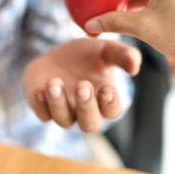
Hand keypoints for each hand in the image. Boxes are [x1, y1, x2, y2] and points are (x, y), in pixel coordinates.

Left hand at [22, 38, 140, 131]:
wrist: (55, 55)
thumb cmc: (86, 56)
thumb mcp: (105, 50)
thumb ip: (122, 55)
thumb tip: (135, 67)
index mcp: (104, 101)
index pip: (111, 111)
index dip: (109, 103)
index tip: (106, 89)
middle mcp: (85, 112)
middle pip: (89, 124)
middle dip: (86, 106)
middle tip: (82, 86)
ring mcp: (63, 112)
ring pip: (63, 120)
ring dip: (58, 102)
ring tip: (54, 82)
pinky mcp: (43, 108)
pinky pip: (42, 113)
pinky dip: (40, 103)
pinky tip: (39, 89)